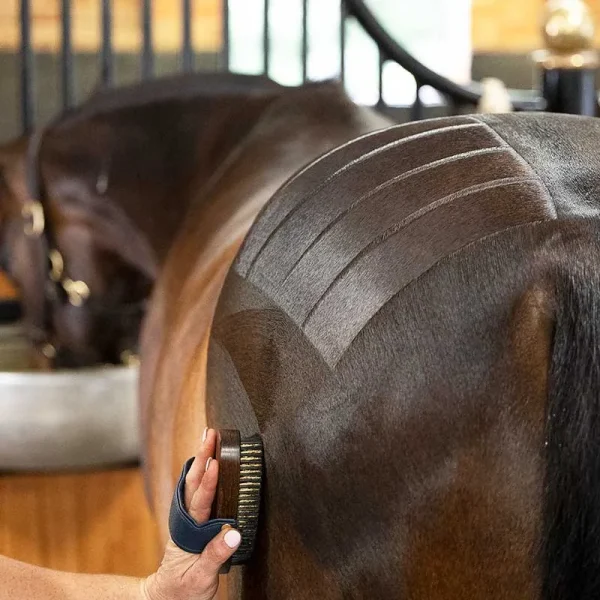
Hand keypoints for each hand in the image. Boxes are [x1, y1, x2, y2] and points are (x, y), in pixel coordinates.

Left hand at [142, 429, 240, 599]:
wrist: (166, 599)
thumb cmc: (183, 591)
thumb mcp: (201, 578)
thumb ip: (216, 555)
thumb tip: (233, 532)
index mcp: (190, 533)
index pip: (201, 502)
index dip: (208, 482)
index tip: (215, 462)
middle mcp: (188, 521)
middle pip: (194, 483)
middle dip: (203, 456)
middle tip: (211, 433)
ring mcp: (190, 520)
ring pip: (194, 484)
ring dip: (202, 459)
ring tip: (209, 438)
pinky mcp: (194, 523)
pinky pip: (198, 492)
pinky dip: (203, 473)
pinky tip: (208, 462)